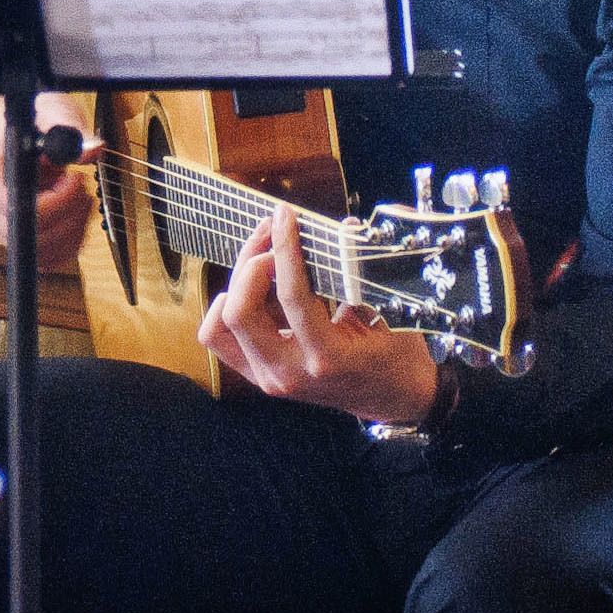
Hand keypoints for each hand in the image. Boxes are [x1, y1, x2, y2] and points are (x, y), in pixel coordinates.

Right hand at [0, 98, 97, 271]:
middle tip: (80, 184)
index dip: (55, 202)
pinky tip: (76, 212)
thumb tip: (90, 150)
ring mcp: (0, 226)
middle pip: (32, 237)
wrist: (33, 130)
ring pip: (43, 253)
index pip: (17, 209)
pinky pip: (50, 259)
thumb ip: (70, 127)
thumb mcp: (54, 112)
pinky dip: (73, 241)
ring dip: (74, 227)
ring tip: (79, 195)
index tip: (74, 177)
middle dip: (69, 214)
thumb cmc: (38, 119)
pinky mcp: (18, 239)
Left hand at [196, 206, 442, 426]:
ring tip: (261, 258)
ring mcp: (270, 378)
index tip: (285, 216)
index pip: (291, 296)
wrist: (392, 396)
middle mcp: (290, 373)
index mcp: (326, 357)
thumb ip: (357, 270)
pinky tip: (250, 289)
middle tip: (272, 236)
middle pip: (239, 311)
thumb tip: (343, 226)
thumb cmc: (393, 352)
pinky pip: (219, 337)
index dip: (285, 249)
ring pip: (221, 324)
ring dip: (236, 283)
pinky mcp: (259, 375)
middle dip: (251, 263)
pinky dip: (226, 307)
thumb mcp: (384, 312)